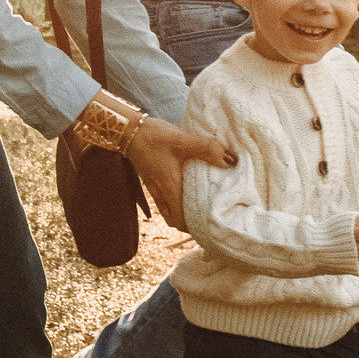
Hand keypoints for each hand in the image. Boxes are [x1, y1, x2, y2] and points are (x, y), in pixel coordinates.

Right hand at [123, 117, 235, 231]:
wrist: (127, 130)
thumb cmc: (153, 137)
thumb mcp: (181, 140)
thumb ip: (206, 149)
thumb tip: (231, 160)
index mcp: (169, 188)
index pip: (180, 221)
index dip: (194, 228)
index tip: (211, 224)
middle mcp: (161, 192)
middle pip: (175, 220)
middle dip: (190, 222)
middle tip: (208, 214)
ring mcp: (155, 187)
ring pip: (169, 210)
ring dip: (182, 211)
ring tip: (200, 203)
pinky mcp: (152, 180)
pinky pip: (165, 199)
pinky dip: (175, 200)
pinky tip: (186, 187)